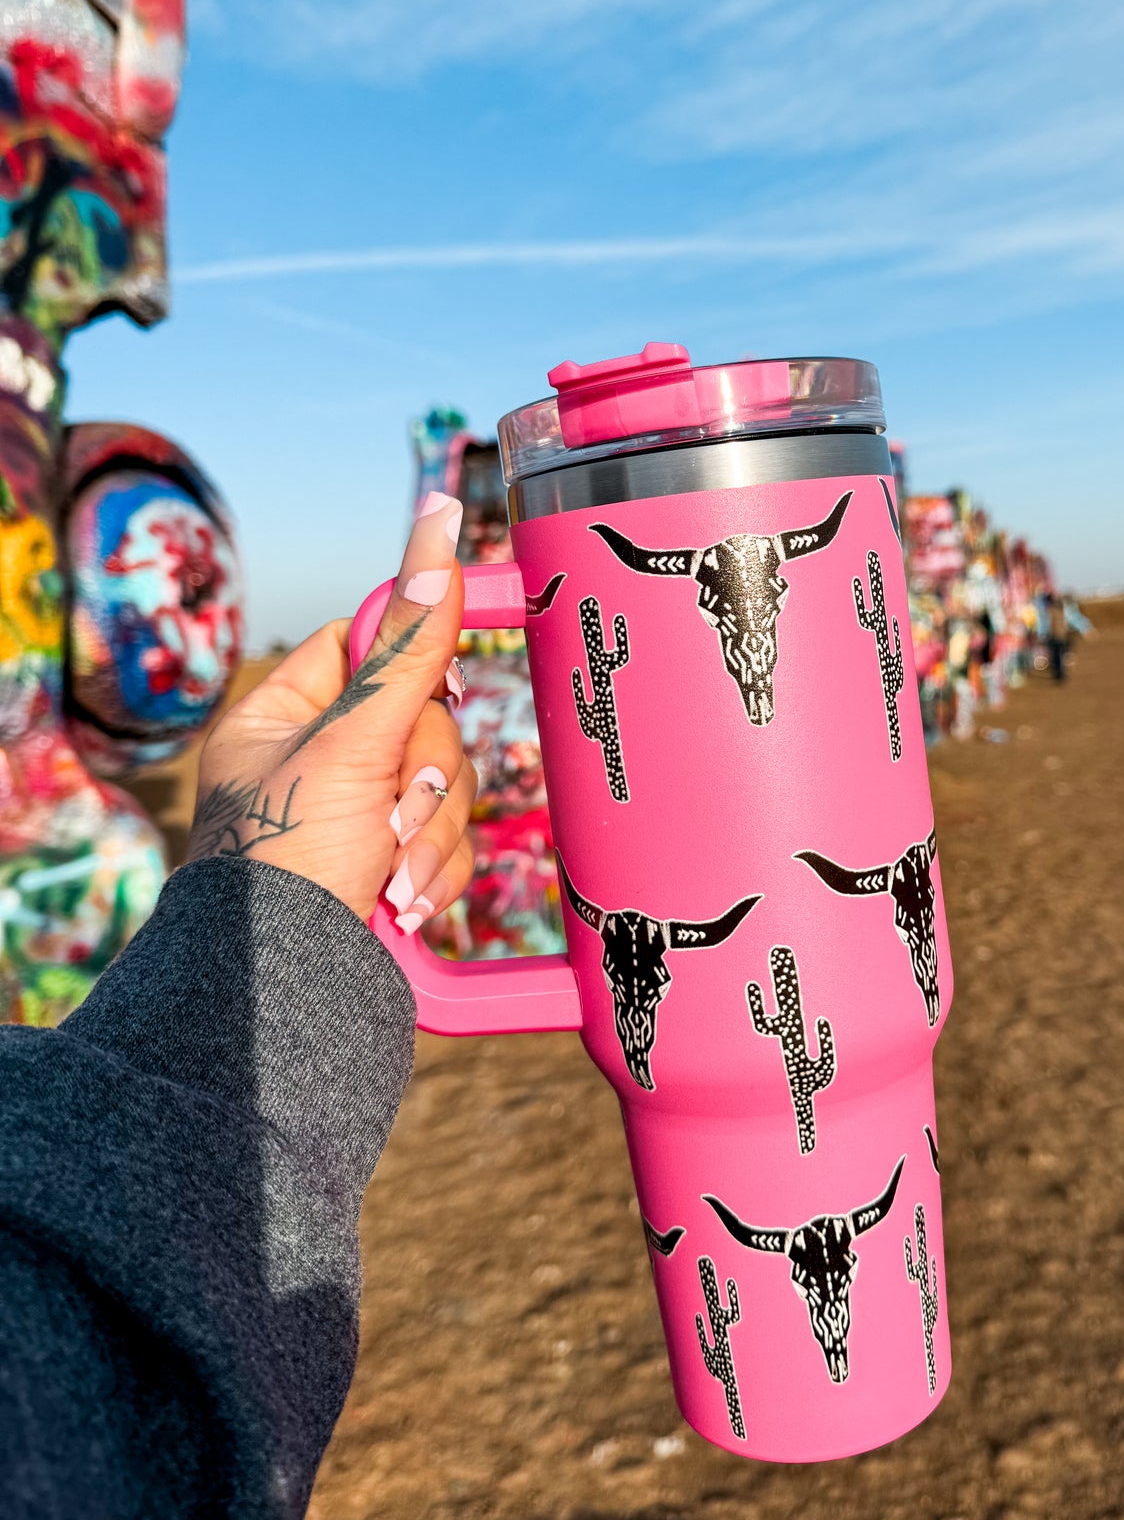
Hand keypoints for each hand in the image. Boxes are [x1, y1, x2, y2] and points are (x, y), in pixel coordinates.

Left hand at [187, 495, 476, 926]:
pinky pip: (446, 841)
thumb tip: (438, 526)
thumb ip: (410, 643)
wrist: (285, 993)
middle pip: (422, 722)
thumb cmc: (287, 863)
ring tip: (393, 875)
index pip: (366, 645)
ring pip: (443, 785)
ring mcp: (355, 818)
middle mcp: (318, 762)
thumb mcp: (354, 741)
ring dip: (431, 833)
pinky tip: (403, 904)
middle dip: (424, 776)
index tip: (445, 674)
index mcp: (282, 717)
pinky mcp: (391, 868)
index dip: (411, 658)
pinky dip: (435, 871)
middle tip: (394, 813)